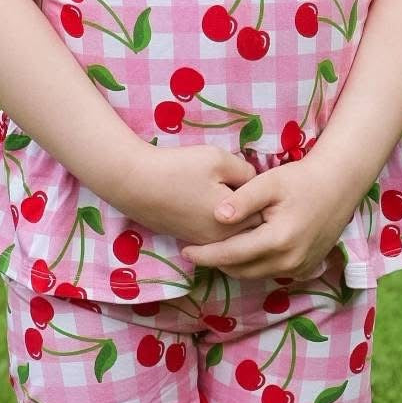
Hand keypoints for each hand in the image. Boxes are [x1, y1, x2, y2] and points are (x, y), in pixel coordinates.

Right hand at [126, 144, 267, 248]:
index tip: (266, 184)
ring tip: (233, 194)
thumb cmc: (179, 168)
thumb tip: (256, 181)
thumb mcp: (219, 160)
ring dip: (237, 219)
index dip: (267, 199)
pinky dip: (219, 222)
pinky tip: (213, 202)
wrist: (134, 182)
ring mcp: (202, 242)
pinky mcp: (188, 238)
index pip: (265, 216)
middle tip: (252, 189)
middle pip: (250, 230)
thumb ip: (246, 171)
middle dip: (254, 212)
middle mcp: (219, 240)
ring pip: (232, 234)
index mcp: (231, 223)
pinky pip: (215, 235)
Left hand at [178, 155, 358, 281]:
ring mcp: (299, 268)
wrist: (338, 186)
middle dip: (217, 262)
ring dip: (234, 265)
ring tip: (216, 249)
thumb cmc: (301, 180)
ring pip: (255, 274)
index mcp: (278, 240)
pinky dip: (254, 265)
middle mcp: (289, 261)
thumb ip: (243, 199)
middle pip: (241, 270)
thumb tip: (216, 216)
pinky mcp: (305, 269)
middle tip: (197, 250)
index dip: (206, 255)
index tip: (186, 251)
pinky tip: (244, 249)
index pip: (232, 255)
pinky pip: (271, 272)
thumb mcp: (269, 182)